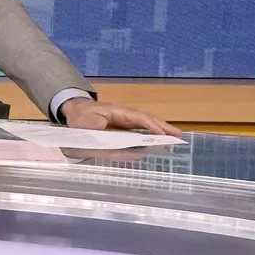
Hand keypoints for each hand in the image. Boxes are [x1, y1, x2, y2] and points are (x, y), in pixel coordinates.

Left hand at [59, 97, 181, 136]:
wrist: (75, 112)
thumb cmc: (80, 117)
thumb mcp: (83, 122)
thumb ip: (94, 127)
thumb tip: (106, 132)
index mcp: (117, 112)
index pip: (138, 118)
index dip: (150, 126)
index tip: (162, 134)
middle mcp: (125, 116)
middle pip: (147, 121)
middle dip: (162, 128)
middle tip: (178, 136)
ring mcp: (125, 122)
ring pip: (146, 126)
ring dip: (160, 133)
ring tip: (174, 140)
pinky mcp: (124, 128)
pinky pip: (139, 132)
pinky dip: (150, 137)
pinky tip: (159, 142)